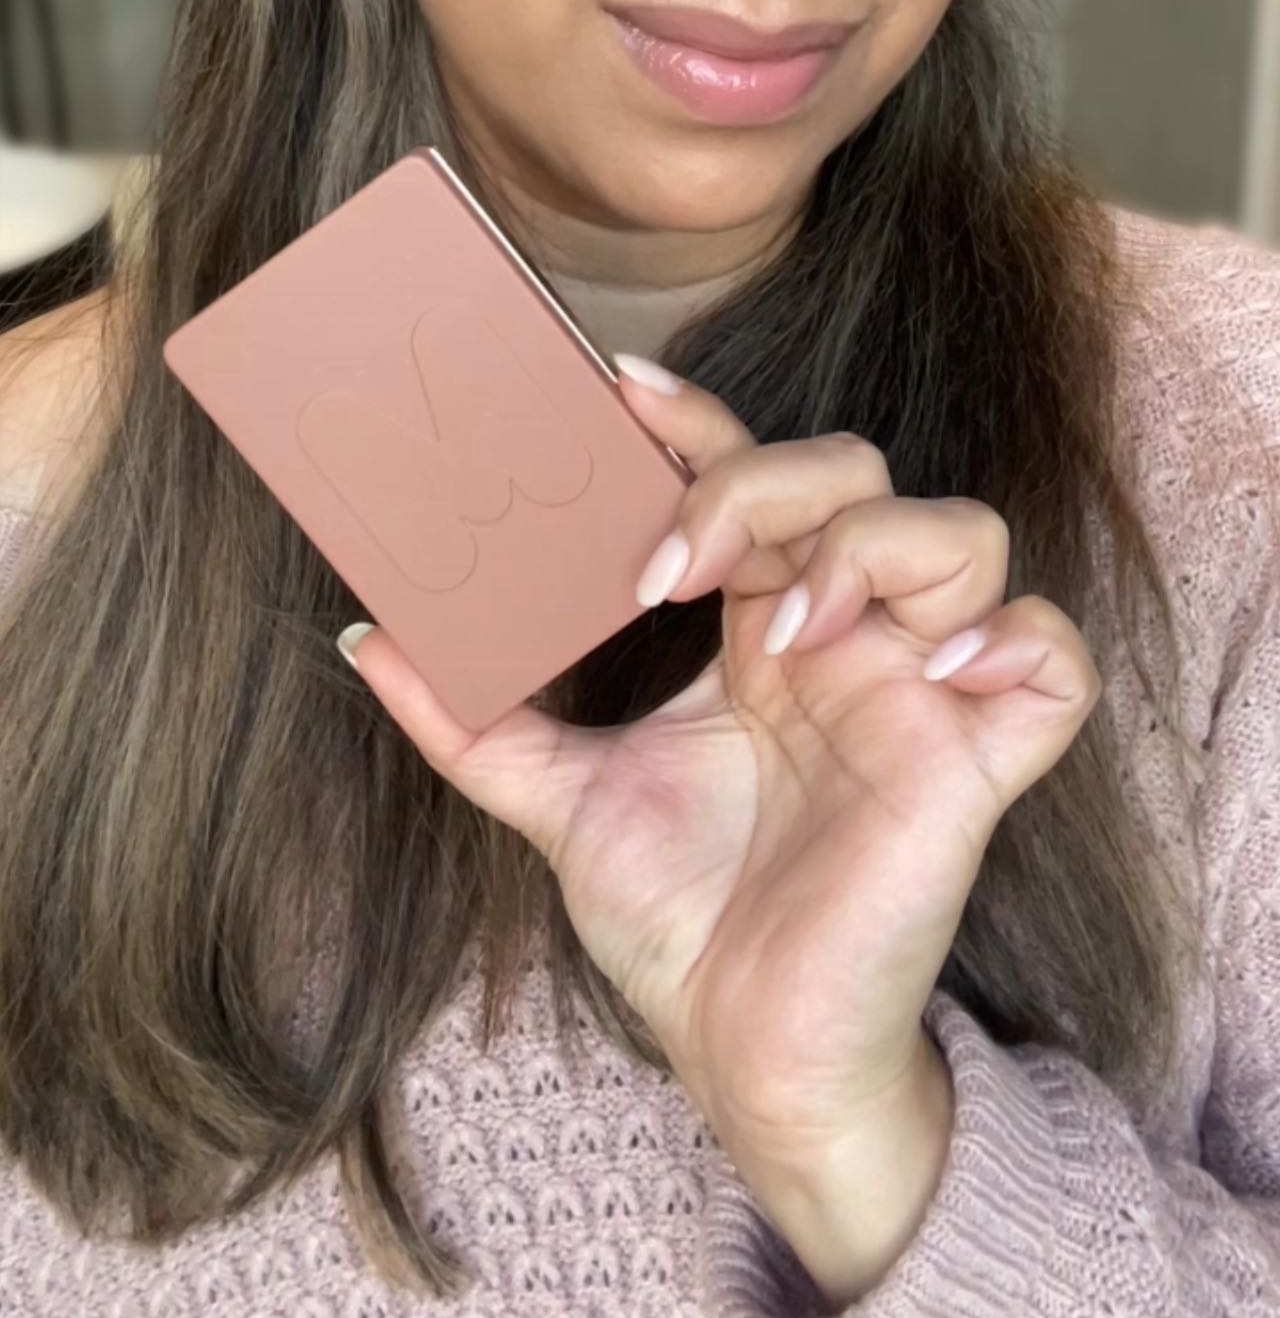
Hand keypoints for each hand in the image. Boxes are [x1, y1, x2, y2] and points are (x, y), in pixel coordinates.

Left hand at [338, 360, 1100, 1171]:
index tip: (616, 392)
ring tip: (787, 629)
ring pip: (965, 533)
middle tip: (675, 562)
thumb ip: (470, 721)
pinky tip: (927, 678)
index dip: (699, 422)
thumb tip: (366, 638)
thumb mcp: (558, 800)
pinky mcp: (976, 767)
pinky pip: (1052, 663)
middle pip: (853, 475)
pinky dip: (1009, 640)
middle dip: (765, 485)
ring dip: (874, 549)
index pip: (748, 475)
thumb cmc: (679, 919)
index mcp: (755, 626)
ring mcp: (916, 693)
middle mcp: (841, 637)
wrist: (745, 1053)